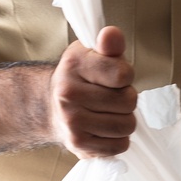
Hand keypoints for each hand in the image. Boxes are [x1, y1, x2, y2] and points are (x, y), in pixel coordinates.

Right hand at [49, 25, 136, 157]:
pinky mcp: (79, 144)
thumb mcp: (93, 53)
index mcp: (74, 65)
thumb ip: (109, 44)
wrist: (52, 106)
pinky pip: (120, 146)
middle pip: (128, 101)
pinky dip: (117, 138)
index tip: (115, 75)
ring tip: (109, 112)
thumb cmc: (80, 77)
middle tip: (111, 96)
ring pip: (127, 125)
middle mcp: (69, 94)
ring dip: (124, 119)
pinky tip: (104, 128)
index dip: (126, 75)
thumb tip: (112, 34)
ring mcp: (72, 122)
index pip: (123, 75)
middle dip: (126, 98)